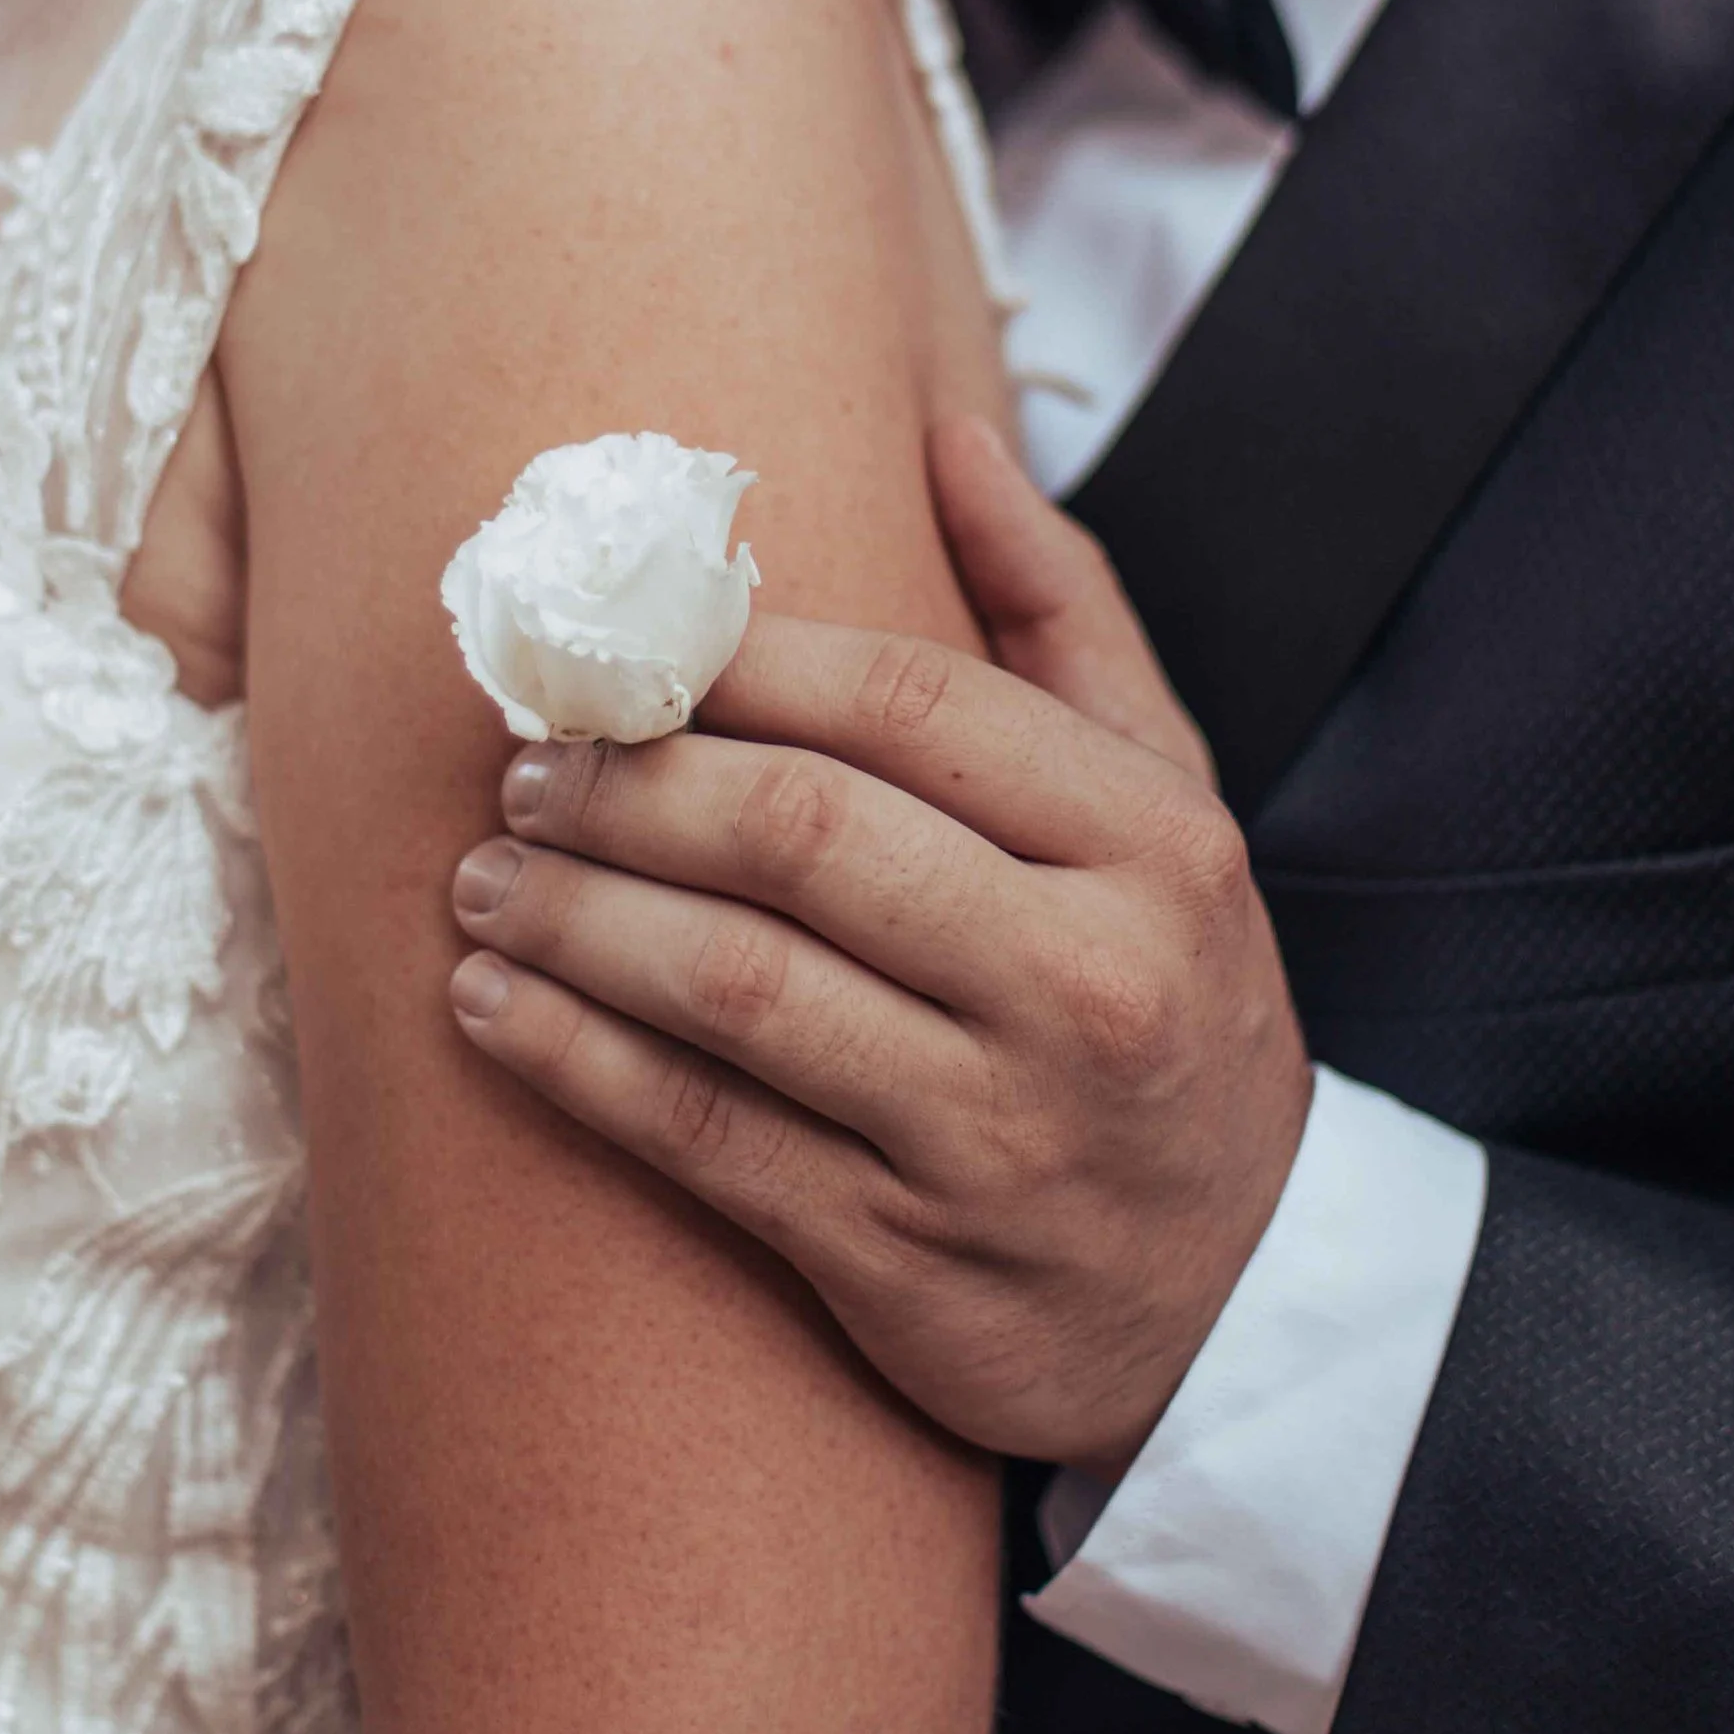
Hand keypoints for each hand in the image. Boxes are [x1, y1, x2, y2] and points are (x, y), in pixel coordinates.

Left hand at [448, 416, 1312, 1471]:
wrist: (1249, 1300)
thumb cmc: (1171, 1005)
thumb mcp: (1170, 804)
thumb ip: (1063, 614)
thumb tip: (950, 433)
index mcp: (1151, 844)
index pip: (906, 706)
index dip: (734, 660)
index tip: (621, 644)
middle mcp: (1084, 984)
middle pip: (798, 837)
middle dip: (627, 788)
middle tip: (525, 767)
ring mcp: (994, 1134)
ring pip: (732, 991)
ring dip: (573, 919)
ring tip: (484, 875)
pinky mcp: (907, 1261)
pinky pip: (705, 1138)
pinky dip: (574, 1062)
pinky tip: (493, 1006)